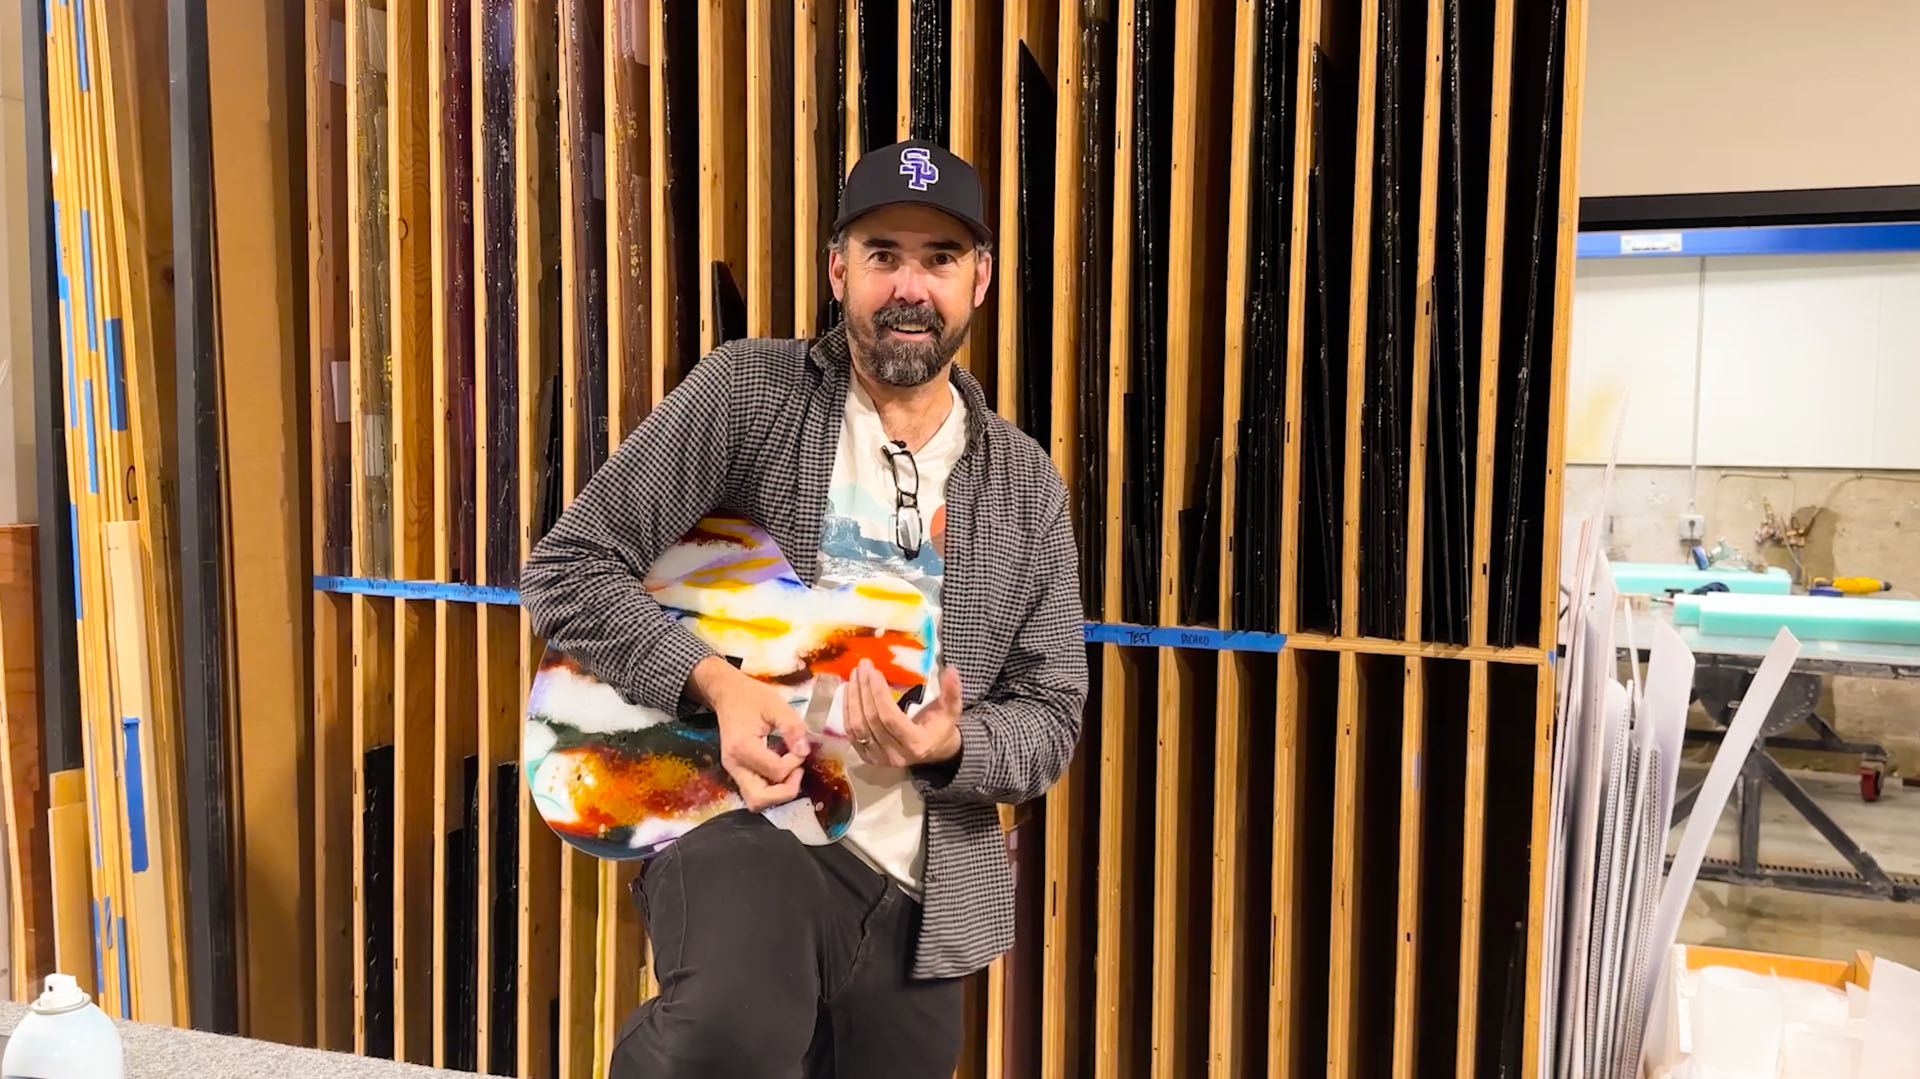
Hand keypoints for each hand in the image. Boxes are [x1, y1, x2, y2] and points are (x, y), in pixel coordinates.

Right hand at [691, 656, 810, 810]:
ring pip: (755, 801)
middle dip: (784, 791)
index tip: (800, 747)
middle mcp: (734, 764)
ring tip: (790, 771)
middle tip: (798, 771)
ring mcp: (732, 770)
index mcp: (742, 747)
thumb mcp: (776, 705)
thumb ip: (792, 727)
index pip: (775, 771)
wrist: (727, 694)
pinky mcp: (736, 771)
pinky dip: (771, 788)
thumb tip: (804, 751)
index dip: (794, 763)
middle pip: (758, 800)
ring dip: (778, 793)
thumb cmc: (751, 697)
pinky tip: (781, 769)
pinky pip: (754, 792)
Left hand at [843, 659, 962, 768]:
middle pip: (871, 720)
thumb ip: (952, 691)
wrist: (933, 750)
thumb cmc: (941, 726)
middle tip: (862, 666)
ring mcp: (879, 758)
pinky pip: (851, 733)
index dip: (879, 694)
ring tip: (854, 676)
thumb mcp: (951, 710)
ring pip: (857, 727)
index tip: (874, 671)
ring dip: (852, 699)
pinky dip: (847, 711)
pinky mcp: (867, 757)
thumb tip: (951, 670)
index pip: (890, 718)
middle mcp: (895, 755)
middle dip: (864, 690)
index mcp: (916, 744)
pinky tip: (848, 691)